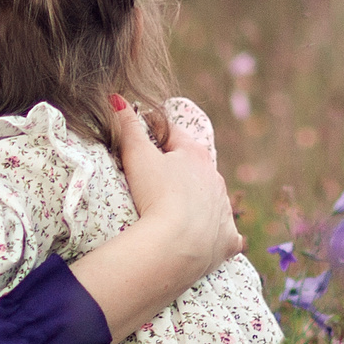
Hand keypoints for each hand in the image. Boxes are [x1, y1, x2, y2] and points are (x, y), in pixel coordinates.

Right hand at [110, 93, 242, 276]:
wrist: (175, 245)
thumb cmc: (156, 195)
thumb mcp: (137, 157)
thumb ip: (127, 127)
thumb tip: (116, 98)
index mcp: (196, 155)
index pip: (174, 135)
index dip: (156, 134)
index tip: (143, 137)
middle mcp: (216, 179)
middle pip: (196, 167)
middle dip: (180, 168)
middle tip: (156, 178)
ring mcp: (223, 210)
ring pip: (213, 198)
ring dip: (199, 200)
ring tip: (177, 209)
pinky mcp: (226, 240)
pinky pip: (227, 235)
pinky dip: (218, 235)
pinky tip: (210, 239)